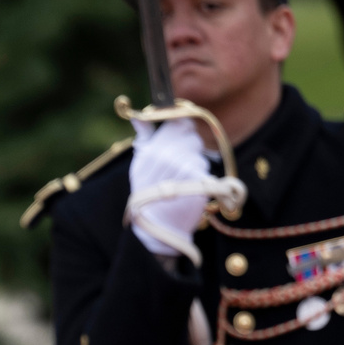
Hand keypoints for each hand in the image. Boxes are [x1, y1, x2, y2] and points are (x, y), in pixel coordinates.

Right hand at [128, 117, 210, 258]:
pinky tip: (190, 189)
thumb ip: (143, 138)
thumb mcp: (139, 166)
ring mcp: (184, 168)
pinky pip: (204, 169)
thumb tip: (139, 117)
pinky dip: (201, 178)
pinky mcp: (199, 181)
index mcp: (152, 150)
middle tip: (180, 165)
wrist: (158, 227)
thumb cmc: (147, 194)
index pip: (178, 124)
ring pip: (198, 154)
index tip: (180, 138)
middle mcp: (168, 156)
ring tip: (183, 181)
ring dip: (194, 164)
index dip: (182, 129)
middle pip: (191, 137)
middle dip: (188, 147)